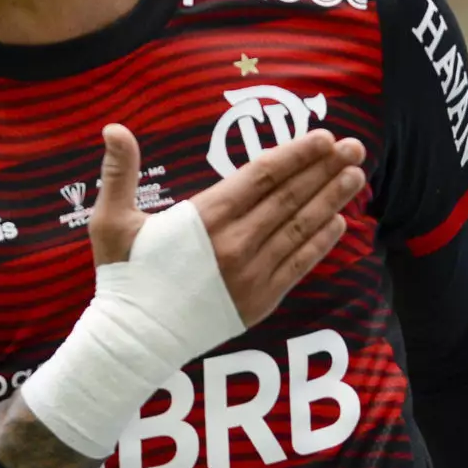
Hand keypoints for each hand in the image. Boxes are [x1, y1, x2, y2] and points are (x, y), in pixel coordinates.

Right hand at [87, 123, 365, 326]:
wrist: (135, 340)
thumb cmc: (122, 276)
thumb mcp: (112, 220)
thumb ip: (119, 172)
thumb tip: (112, 127)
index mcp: (205, 217)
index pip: (263, 176)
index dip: (297, 154)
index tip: (323, 138)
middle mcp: (235, 242)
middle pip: (290, 197)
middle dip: (326, 170)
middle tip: (355, 148)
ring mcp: (251, 273)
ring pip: (301, 228)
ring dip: (332, 200)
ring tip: (356, 177)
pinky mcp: (260, 300)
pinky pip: (299, 265)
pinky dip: (321, 242)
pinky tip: (339, 222)